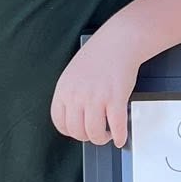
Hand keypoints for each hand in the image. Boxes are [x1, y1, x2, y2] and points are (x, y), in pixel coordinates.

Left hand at [50, 23, 142, 148]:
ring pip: (95, 133)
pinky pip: (116, 127)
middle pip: (77, 131)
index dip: (70, 131)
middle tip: (96, 134)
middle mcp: (77, 96)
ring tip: (107, 135)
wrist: (118, 42)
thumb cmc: (99, 56)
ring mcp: (96, 98)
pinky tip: (121, 137)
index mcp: (64, 90)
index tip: (79, 132)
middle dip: (87, 137)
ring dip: (102, 139)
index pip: (60, 122)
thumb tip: (76, 116)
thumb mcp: (73, 74)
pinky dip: (119, 136)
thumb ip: (71, 94)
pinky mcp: (115, 99)